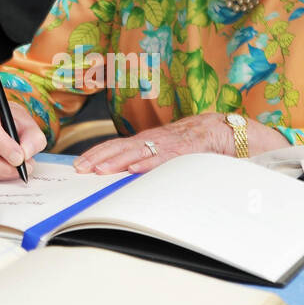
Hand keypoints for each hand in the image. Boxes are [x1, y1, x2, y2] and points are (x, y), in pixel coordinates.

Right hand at [0, 100, 47, 180]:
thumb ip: (33, 139)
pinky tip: (9, 170)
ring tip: (20, 168)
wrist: (6, 124)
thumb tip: (25, 155)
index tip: (20, 158)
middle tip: (22, 168)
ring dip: (2, 171)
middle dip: (3, 165)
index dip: (4, 147)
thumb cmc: (16, 123)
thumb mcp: (30, 126)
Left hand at [73, 113, 230, 174]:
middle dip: (98, 157)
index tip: (79, 165)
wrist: (224, 129)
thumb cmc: (194, 142)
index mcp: (148, 140)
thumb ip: (149, 159)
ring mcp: (168, 144)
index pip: (116, 145)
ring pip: (138, 152)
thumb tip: (125, 175)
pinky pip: (164, 157)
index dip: (97, 153)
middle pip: (121, 147)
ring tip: (100, 170)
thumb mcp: (167, 150)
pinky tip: (134, 170)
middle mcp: (154, 139)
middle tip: (80, 169)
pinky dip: (148, 163)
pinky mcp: (185, 150)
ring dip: (117, 161)